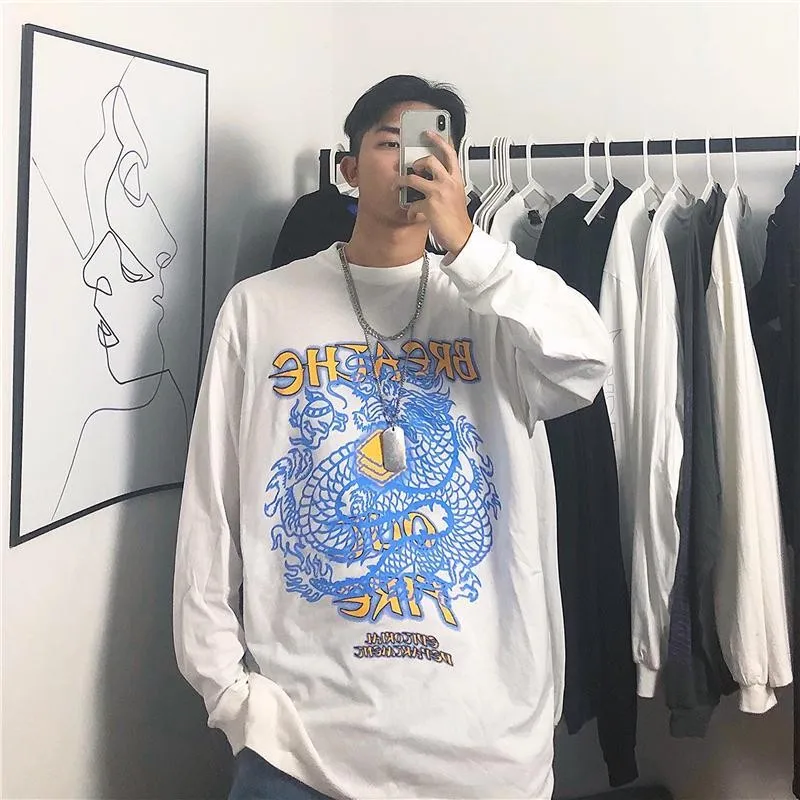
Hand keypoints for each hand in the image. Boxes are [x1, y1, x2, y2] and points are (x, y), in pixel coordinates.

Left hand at [393, 130, 473, 255]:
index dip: (438, 140)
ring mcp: (439, 193)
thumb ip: (446, 185)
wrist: (461, 237)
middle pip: (429, 161)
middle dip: (416, 162)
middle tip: (412, 168)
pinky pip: (413, 204)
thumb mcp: (456, 196)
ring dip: (401, 182)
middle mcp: (448, 183)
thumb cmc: (457, 219)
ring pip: (413, 179)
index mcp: (457, 179)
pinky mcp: (430, 206)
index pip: (450, 153)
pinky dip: (410, 211)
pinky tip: (412, 215)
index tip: (429, 133)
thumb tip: (428, 181)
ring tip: (398, 186)